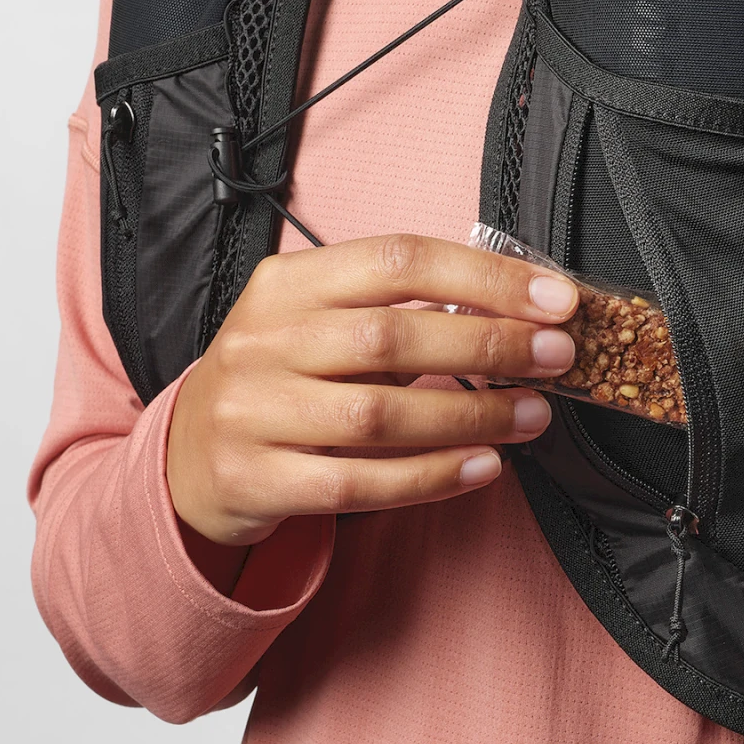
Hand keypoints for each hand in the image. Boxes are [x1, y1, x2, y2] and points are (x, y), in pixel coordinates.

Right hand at [167, 233, 578, 545]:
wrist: (186, 459)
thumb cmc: (283, 380)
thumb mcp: (321, 325)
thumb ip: (401, 311)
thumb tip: (521, 312)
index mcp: (287, 283)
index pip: (397, 260)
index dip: (484, 277)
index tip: (554, 298)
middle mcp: (262, 339)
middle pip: (393, 335)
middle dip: (490, 345)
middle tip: (557, 355)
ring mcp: (251, 411)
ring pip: (379, 414)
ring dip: (472, 415)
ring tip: (532, 415)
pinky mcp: (254, 479)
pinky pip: (359, 482)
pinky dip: (432, 477)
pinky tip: (482, 467)